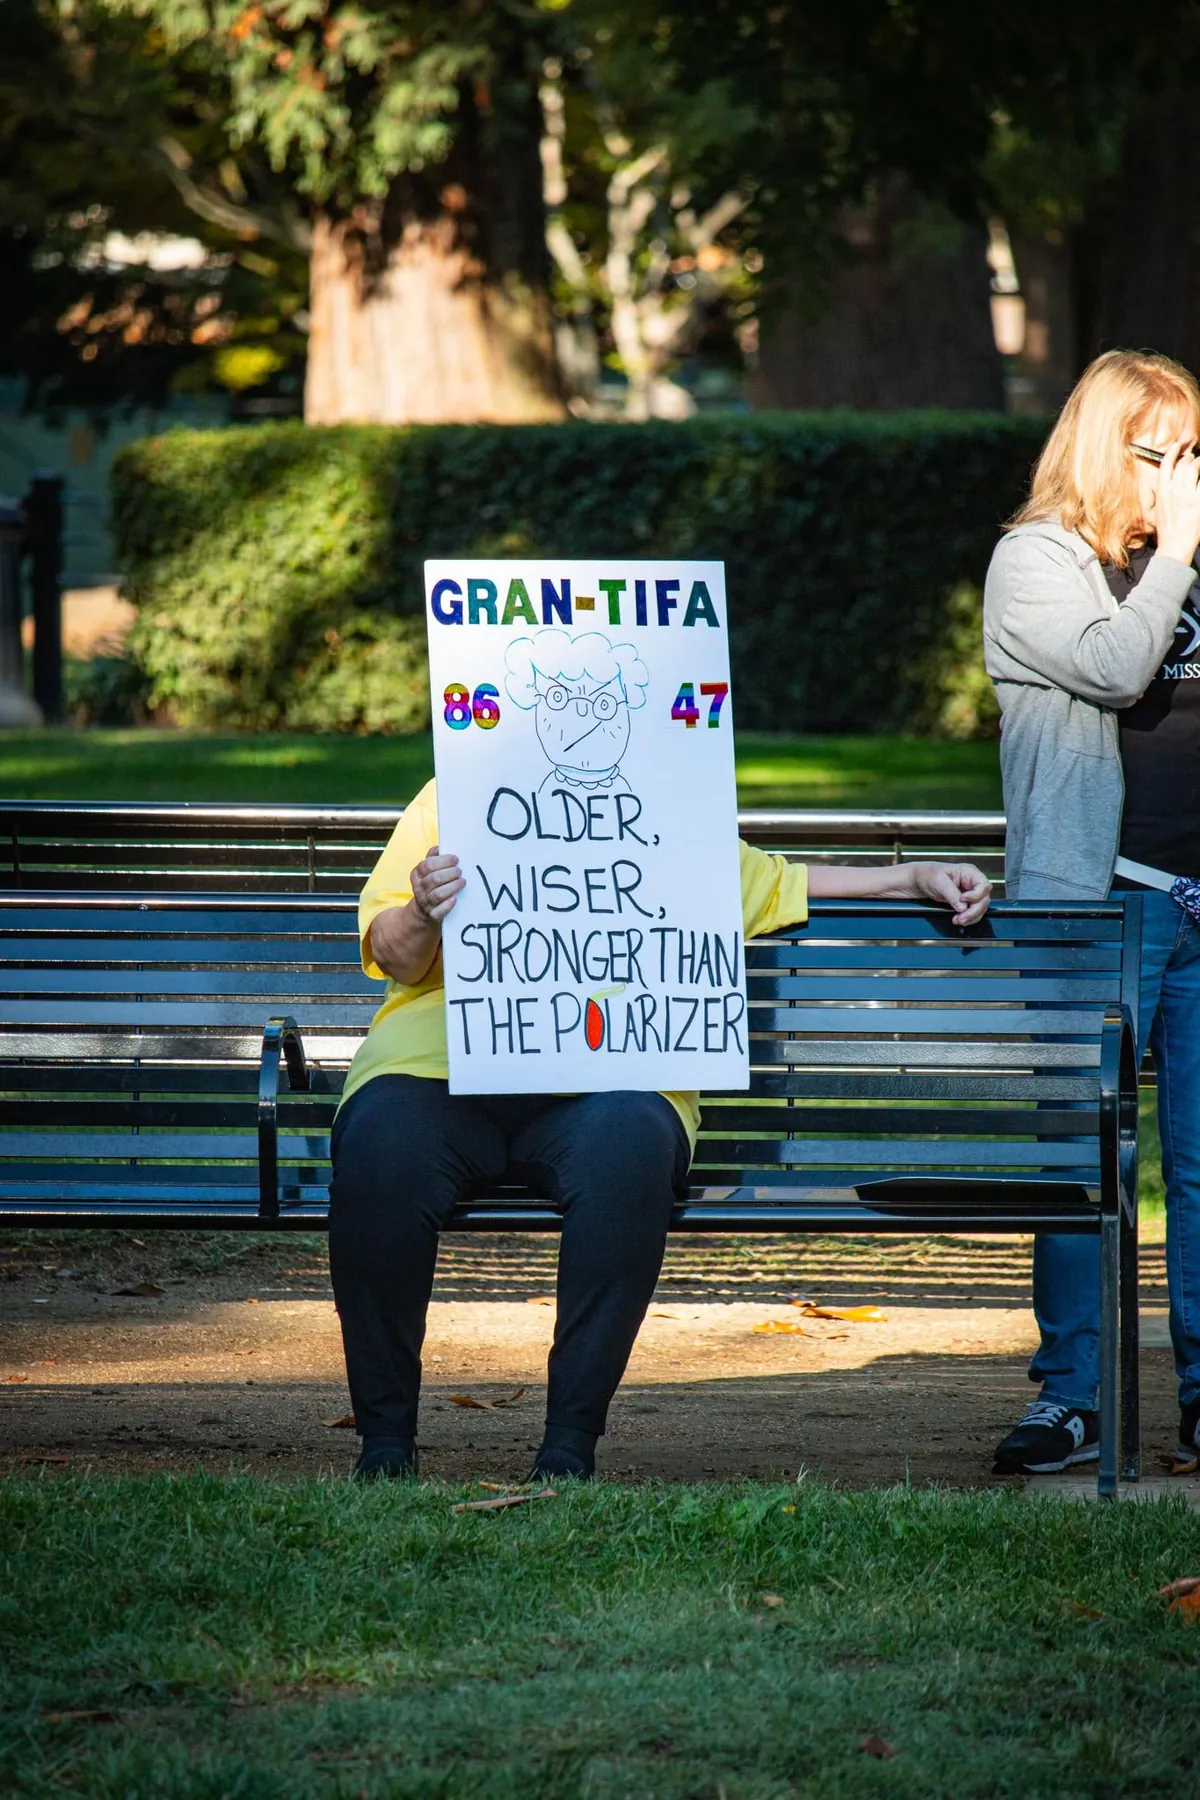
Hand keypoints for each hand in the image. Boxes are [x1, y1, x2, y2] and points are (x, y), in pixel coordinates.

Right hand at [410, 846, 463, 924]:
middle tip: (460, 871)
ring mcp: (425, 903)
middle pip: (434, 879)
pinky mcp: (432, 915)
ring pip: (438, 894)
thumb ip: (432, 859)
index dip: (443, 861)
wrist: (422, 912)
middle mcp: (419, 888)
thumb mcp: (426, 872)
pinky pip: (439, 911)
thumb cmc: (430, 886)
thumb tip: (439, 848)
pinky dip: (448, 905)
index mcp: (417, 875)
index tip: (456, 859)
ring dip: (452, 886)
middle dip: (450, 873)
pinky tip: (455, 898)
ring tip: (462, 882)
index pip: (427, 865)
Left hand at [907, 861, 991, 927]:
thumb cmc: (928, 874)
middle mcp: (972, 882)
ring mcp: (970, 892)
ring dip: (971, 917)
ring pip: (980, 907)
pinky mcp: (965, 902)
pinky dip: (967, 918)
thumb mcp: (939, 882)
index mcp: (968, 872)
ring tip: (958, 920)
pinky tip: (958, 919)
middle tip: (961, 917)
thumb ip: (952, 894)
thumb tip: (962, 907)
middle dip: (974, 910)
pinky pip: (973, 912)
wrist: (919, 881)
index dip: (976, 895)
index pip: (983, 885)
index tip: (963, 899)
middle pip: (984, 899)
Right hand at [1153, 437, 1199, 565]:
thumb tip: (1161, 483)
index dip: (1173, 451)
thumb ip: (1160, 494)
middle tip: (1193, 458)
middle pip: (1183, 464)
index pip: (1166, 464)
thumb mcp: (1157, 509)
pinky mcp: (1199, 501)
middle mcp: (1174, 491)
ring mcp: (1188, 495)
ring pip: (1194, 469)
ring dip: (1199, 463)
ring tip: (1199, 464)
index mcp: (1162, 492)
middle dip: (1189, 457)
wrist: (1175, 545)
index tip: (1178, 445)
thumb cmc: (1167, 529)